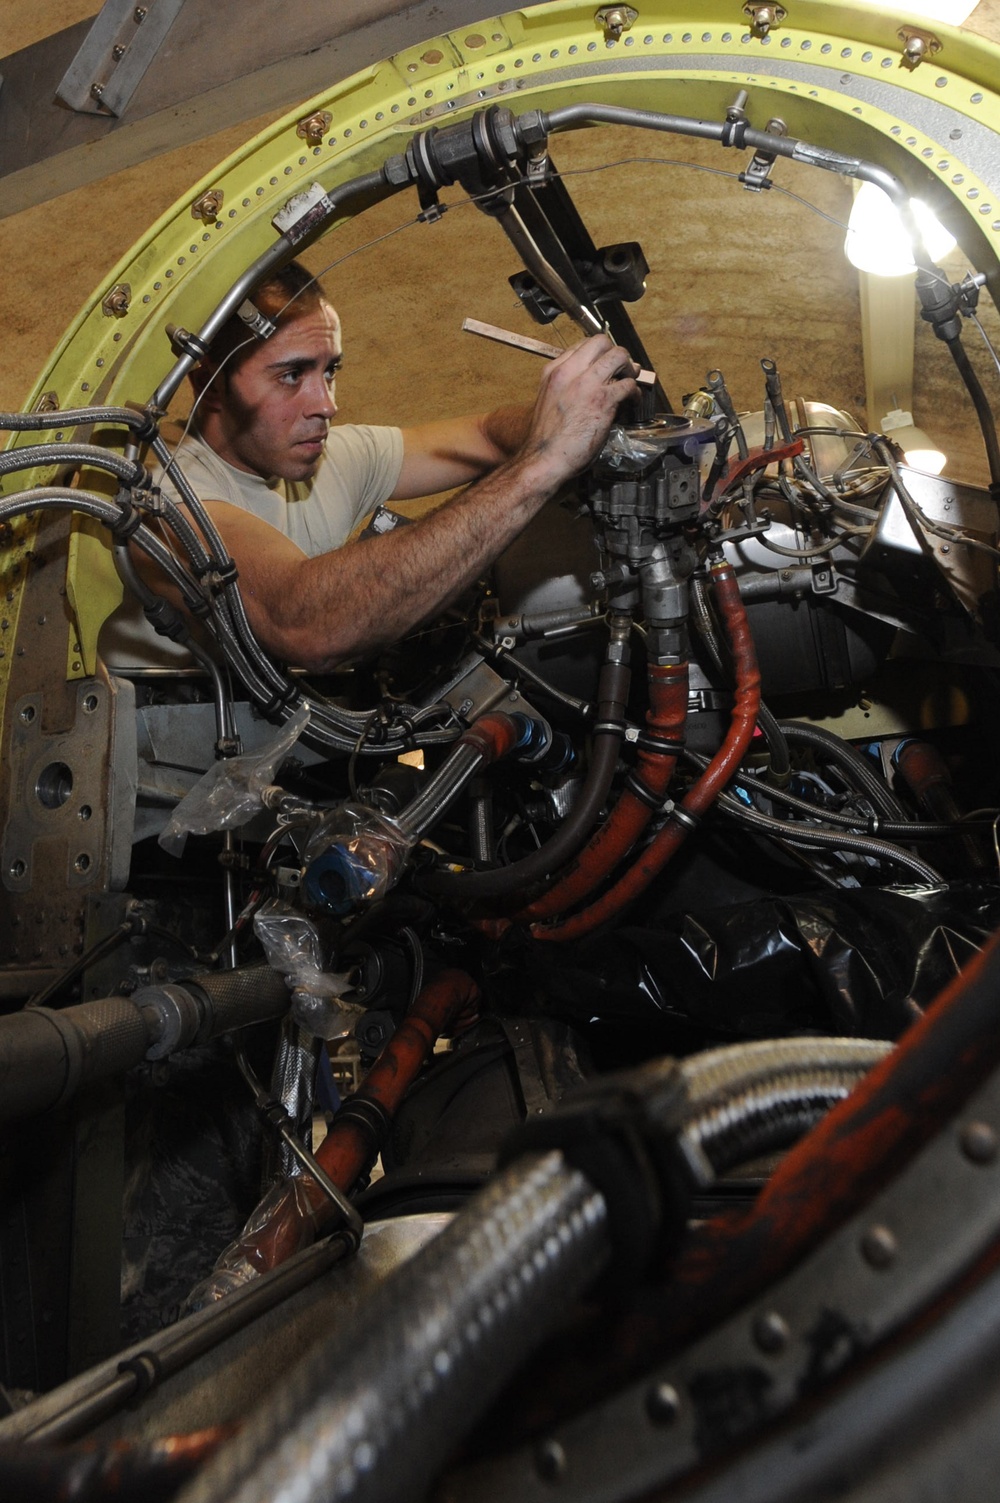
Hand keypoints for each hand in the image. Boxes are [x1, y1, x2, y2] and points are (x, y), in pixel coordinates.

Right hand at [519, 334, 638, 485]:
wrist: (544, 458)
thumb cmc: (546, 439)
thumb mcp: (549, 401)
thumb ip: (566, 388)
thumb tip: (591, 385)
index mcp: (553, 372)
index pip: (581, 346)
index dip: (598, 353)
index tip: (605, 364)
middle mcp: (569, 372)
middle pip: (601, 342)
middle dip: (615, 353)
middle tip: (621, 369)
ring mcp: (587, 384)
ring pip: (618, 356)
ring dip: (629, 367)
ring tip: (630, 380)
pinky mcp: (603, 400)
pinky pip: (628, 385)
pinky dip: (635, 392)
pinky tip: (633, 400)